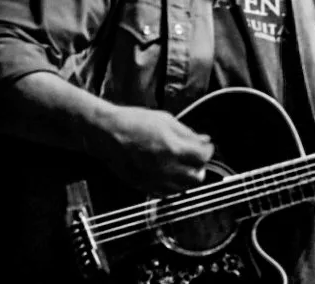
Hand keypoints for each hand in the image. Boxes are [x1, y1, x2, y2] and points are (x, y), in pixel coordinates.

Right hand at [90, 105, 214, 195]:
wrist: (106, 134)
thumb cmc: (134, 122)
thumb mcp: (166, 120)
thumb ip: (188, 133)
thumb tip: (204, 140)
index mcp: (173, 149)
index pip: (203, 157)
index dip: (208, 150)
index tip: (206, 146)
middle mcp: (166, 168)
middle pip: (197, 177)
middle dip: (199, 166)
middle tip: (195, 156)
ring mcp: (155, 180)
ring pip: (183, 188)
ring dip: (187, 177)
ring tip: (182, 165)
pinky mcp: (144, 186)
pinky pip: (166, 193)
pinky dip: (173, 186)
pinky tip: (169, 174)